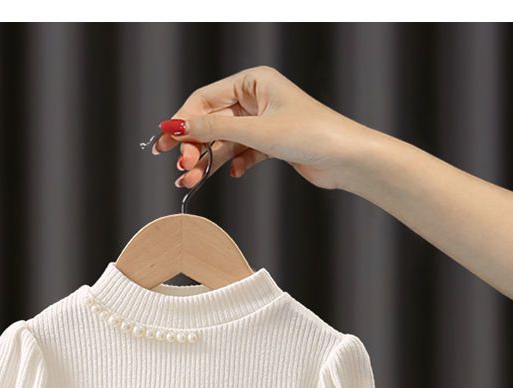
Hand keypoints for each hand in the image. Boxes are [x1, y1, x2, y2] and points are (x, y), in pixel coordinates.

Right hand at [154, 65, 375, 191]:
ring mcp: (263, 121)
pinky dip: (232, 164)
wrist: (346, 158)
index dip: (183, 122)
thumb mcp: (256, 131)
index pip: (205, 99)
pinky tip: (232, 174)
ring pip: (224, 141)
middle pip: (212, 122)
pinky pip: (240, 153)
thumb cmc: (311, 134)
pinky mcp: (271, 143)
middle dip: (194, 147)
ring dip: (208, 162)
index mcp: (254, 81)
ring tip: (192, 181)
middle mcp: (257, 98)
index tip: (166, 143)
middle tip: (181, 169)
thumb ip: (213, 128)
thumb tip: (176, 125)